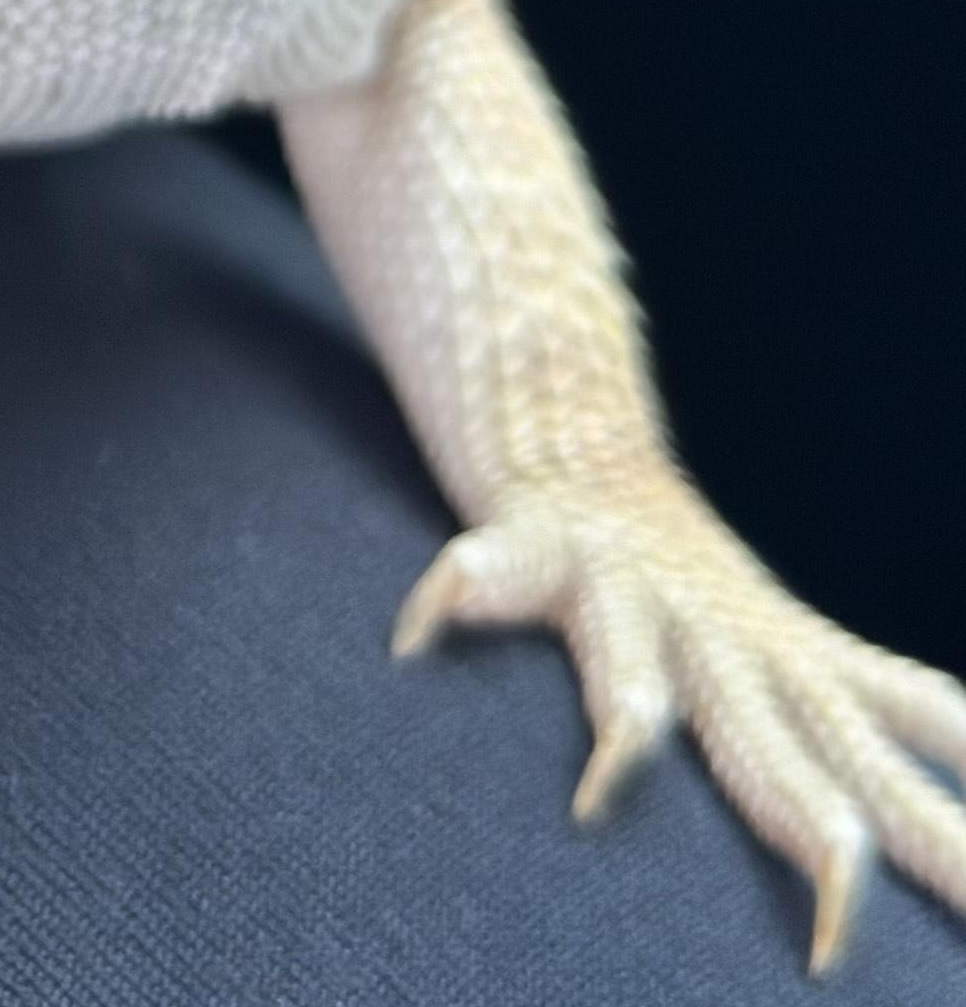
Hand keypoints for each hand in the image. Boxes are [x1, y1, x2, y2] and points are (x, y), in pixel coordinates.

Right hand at [396, 462, 965, 971]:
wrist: (567, 410)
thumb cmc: (665, 562)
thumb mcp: (785, 642)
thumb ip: (853, 715)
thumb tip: (890, 842)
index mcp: (796, 661)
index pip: (924, 732)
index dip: (959, 841)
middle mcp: (728, 637)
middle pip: (801, 762)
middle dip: (830, 845)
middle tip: (840, 920)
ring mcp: (630, 593)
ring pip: (639, 683)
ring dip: (624, 733)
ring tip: (599, 791)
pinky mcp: (535, 544)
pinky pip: (489, 576)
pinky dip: (458, 598)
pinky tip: (419, 635)